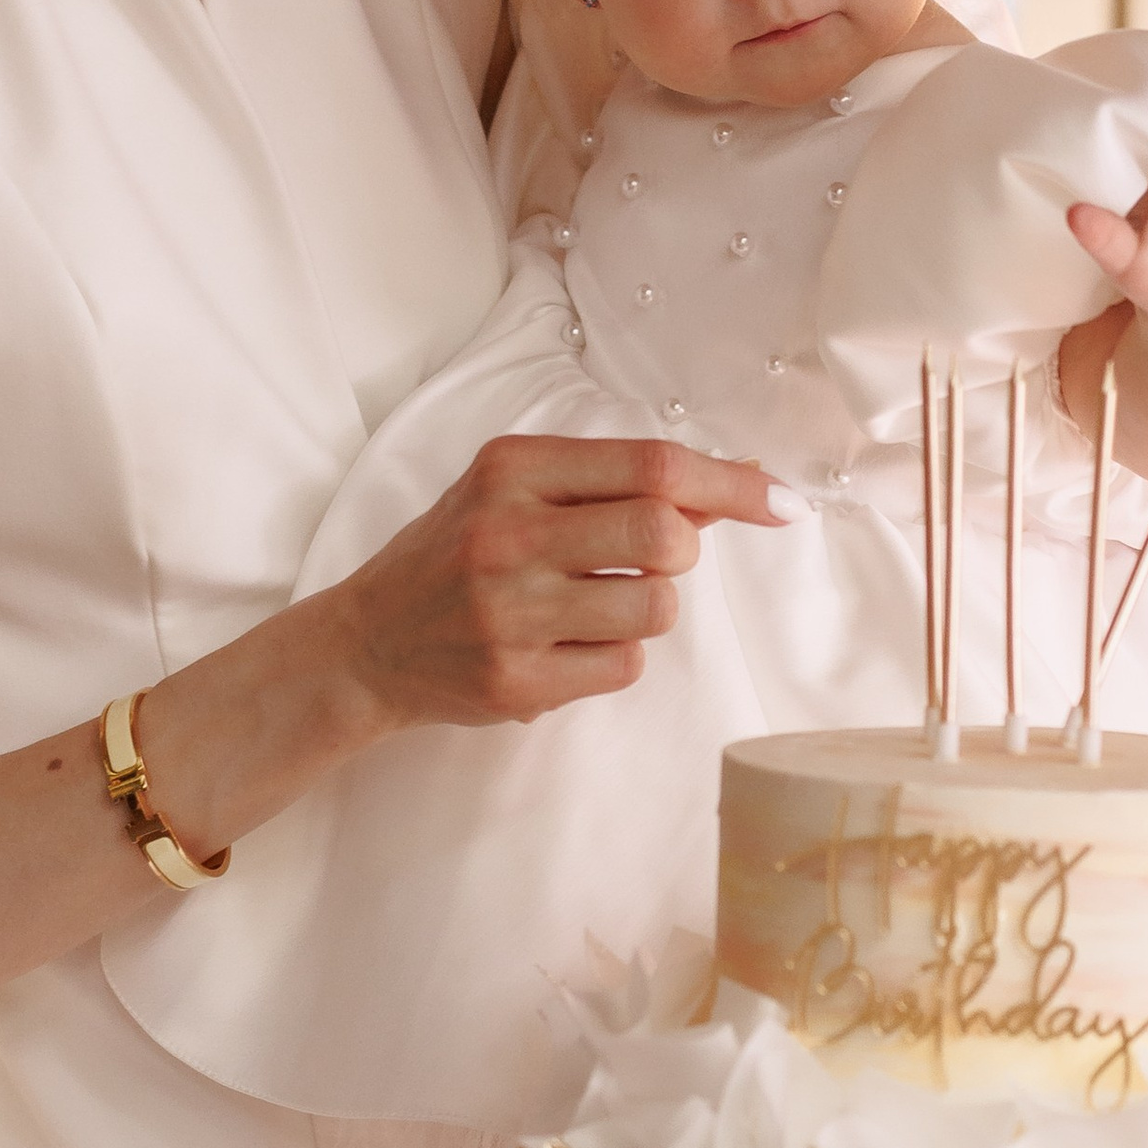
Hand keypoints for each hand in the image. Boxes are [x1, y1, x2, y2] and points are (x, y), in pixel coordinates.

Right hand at [321, 434, 788, 731]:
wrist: (367, 643)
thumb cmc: (457, 554)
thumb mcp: (517, 493)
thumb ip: (613, 483)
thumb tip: (734, 483)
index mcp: (512, 470)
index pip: (651, 465)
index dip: (730, 482)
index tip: (781, 501)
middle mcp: (506, 535)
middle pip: (662, 534)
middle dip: (682, 549)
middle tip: (654, 557)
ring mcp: (509, 614)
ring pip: (655, 609)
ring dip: (648, 607)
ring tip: (594, 604)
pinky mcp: (516, 682)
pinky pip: (625, 667)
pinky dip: (616, 656)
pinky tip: (566, 646)